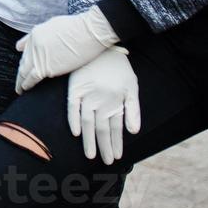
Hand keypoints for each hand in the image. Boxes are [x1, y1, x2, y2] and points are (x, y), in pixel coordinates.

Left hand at [15, 6, 118, 92]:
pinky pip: (33, 78)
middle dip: (20, 74)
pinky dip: (27, 84)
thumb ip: (38, 35)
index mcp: (35, 34)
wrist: (90, 31)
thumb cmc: (77, 27)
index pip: (25, 52)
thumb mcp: (53, 25)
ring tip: (20, 89)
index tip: (24, 69)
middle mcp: (34, 45)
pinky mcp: (49, 67)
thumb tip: (20, 46)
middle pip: (23, 63)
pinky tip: (25, 89)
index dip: (25, 62)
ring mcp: (40, 56)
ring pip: (24, 72)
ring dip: (21, 82)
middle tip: (19, 83)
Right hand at [67, 47, 140, 164]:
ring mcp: (88, 95)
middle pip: (101, 129)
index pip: (115, 129)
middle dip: (104, 147)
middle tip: (105, 162)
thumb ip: (133, 110)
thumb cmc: (119, 67)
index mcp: (115, 102)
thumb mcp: (132, 87)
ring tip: (91, 155)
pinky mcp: (76, 87)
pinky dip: (74, 120)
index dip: (116, 144)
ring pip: (88, 122)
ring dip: (89, 140)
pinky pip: (73, 107)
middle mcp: (102, 101)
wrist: (103, 45)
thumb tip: (134, 132)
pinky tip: (75, 133)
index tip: (116, 158)